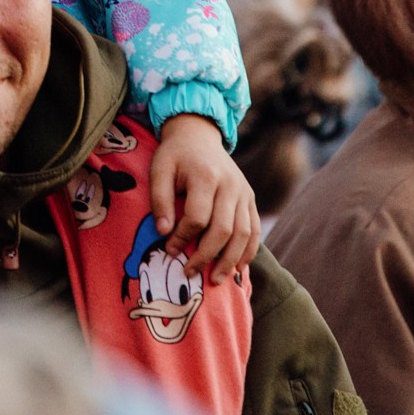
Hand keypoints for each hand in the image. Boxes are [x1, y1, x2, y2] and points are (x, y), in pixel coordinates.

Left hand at [150, 113, 260, 281]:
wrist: (198, 135)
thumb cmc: (175, 156)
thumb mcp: (159, 170)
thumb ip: (160, 200)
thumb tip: (163, 232)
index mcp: (206, 176)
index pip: (198, 217)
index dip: (183, 237)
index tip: (169, 250)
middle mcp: (230, 185)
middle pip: (223, 229)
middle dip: (206, 256)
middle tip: (190, 273)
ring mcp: (244, 192)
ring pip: (244, 233)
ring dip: (230, 260)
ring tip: (216, 279)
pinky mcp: (250, 198)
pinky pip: (255, 229)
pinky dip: (248, 251)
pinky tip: (238, 267)